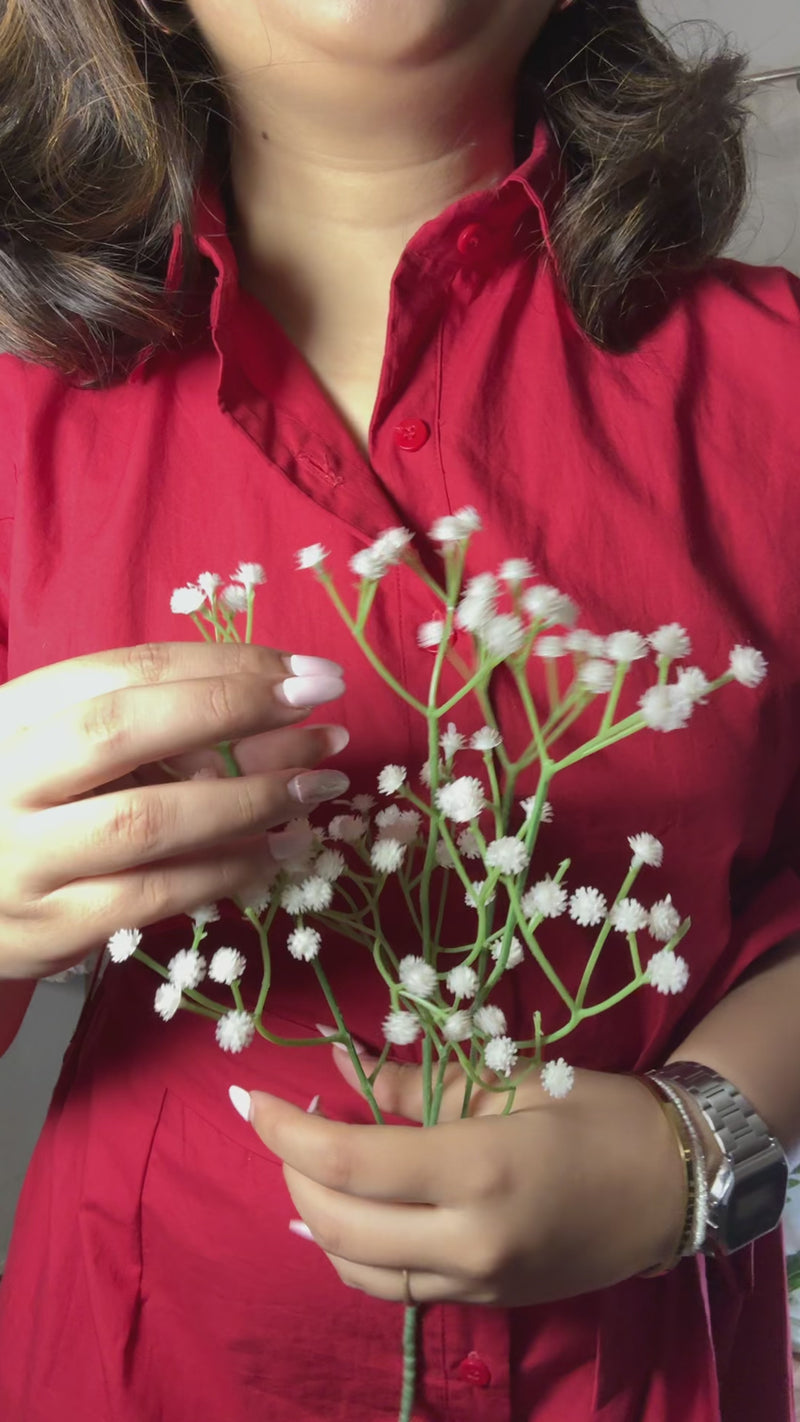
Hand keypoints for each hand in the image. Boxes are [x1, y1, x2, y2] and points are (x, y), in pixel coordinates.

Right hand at [0, 641, 347, 979]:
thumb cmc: (34, 810)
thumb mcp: (71, 751)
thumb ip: (153, 731)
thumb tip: (273, 724)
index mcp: (13, 714)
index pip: (126, 669)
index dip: (224, 665)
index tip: (305, 671)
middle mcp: (7, 778)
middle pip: (123, 730)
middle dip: (234, 713)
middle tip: (322, 717)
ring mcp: (25, 858)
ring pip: (146, 821)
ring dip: (248, 801)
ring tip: (316, 788)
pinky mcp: (51, 926)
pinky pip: (154, 895)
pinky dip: (226, 871)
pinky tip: (277, 853)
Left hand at [241, 1053, 686, 1306]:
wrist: (676, 1185)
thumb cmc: (598, 1111)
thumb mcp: (508, 1078)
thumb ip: (417, 1079)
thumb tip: (341, 1062)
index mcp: (478, 1170)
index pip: (349, 1161)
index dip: (284, 1130)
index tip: (247, 1097)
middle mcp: (469, 1240)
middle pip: (337, 1226)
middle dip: (290, 1174)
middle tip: (283, 1127)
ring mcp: (477, 1281)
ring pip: (356, 1270)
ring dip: (314, 1219)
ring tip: (309, 1166)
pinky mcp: (485, 1300)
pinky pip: (394, 1286)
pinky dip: (354, 1251)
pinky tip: (349, 1210)